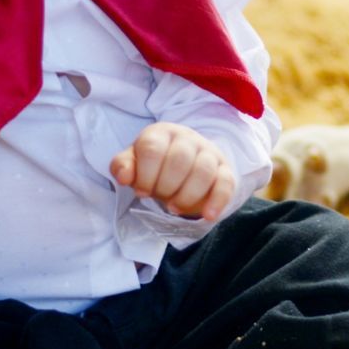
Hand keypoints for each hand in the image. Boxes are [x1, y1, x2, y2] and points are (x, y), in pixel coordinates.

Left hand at [110, 122, 237, 221]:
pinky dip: (218, 201)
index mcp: (162, 133)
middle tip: (160, 198)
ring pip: (203, 171)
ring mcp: (209, 152)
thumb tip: (124, 177)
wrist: (181, 167)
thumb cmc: (154, 166)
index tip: (141, 191)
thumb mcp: (133, 163)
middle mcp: (187, 138)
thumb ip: (122, 166)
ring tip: (174, 208)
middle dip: (165, 186)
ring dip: (187, 195)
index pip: (152, 149)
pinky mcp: (224, 170)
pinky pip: (226, 183)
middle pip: (179, 159)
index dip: (144, 175)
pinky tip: (209, 215)